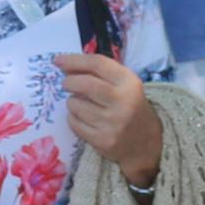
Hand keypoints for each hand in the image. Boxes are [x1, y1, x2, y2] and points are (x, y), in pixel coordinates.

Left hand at [51, 50, 157, 181]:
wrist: (145, 143)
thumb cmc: (129, 107)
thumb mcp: (124, 85)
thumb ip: (100, 73)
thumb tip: (65, 65)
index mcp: (129, 82)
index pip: (97, 64)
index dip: (74, 60)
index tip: (58, 60)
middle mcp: (123, 101)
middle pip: (84, 84)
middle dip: (69, 82)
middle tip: (66, 84)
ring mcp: (112, 122)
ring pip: (75, 105)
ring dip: (72, 102)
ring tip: (81, 105)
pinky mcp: (102, 140)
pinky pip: (74, 123)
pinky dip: (73, 118)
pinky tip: (84, 119)